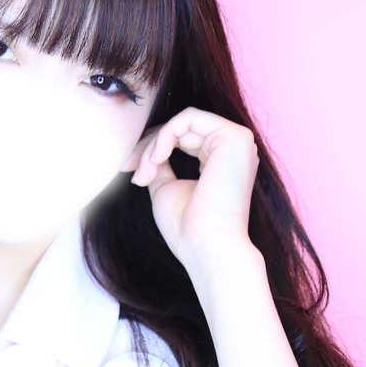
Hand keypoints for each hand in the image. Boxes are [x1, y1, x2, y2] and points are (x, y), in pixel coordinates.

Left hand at [127, 108, 259, 271]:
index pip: (181, 138)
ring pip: (181, 123)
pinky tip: (156, 160)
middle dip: (147, 145)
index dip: (150, 148)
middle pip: (180, 129)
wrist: (207, 249)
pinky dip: (164, 136)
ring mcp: (238, 141)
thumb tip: (148, 149)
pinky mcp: (235, 137)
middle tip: (128, 168)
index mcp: (222, 160)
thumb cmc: (188, 229)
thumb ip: (161, 166)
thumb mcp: (167, 189)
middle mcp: (234, 148)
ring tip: (143, 174)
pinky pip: (188, 118)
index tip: (127, 169)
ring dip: (153, 145)